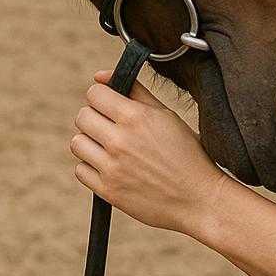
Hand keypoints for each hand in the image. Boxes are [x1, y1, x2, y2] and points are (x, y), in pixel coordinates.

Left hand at [70, 68, 230, 236]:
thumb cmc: (187, 155)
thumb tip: (100, 76)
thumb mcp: (167, 116)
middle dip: (95, 118)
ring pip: (77, 142)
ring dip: (91, 142)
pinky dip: (92, 167)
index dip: (102, 97)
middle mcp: (120, 140)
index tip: (110, 105)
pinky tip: (112, 167)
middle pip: (82, 116)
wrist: (198, 199)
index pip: (94, 94)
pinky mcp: (107, 190)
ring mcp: (112, 167)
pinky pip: (80, 170)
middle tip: (111, 127)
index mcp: (136, 117)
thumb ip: (134, 91)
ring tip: (111, 148)